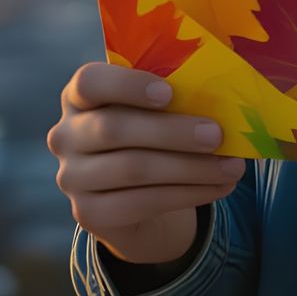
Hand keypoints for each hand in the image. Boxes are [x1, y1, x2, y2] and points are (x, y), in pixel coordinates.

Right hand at [47, 62, 245, 265]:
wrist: (133, 196)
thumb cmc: (148, 136)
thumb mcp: (151, 111)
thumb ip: (172, 98)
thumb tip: (227, 99)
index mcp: (79, 96)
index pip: (89, 82)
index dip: (127, 85)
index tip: (169, 93)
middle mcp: (65, 135)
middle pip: (114, 129)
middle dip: (172, 132)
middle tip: (217, 134)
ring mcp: (72, 177)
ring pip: (133, 170)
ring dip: (189, 168)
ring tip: (231, 166)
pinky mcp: (88, 213)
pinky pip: (142, 203)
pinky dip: (187, 194)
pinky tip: (218, 187)